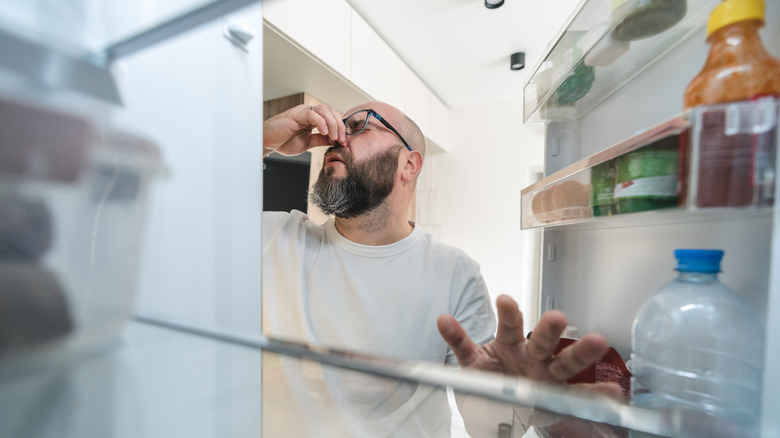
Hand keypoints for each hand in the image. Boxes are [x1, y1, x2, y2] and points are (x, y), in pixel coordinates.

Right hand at [263, 104, 346, 156]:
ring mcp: (303, 112)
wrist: (267, 143)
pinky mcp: (296, 114)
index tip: (344, 142)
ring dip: (333, 124)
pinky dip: (321, 123)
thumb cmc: (283, 142)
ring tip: (334, 137)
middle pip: (331, 112)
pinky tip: (324, 133)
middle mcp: (309, 113)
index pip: (332, 117)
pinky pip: (313, 114)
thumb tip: (333, 140)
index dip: (340, 128)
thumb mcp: (307, 143)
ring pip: (325, 111)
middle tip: (342, 140)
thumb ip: (320, 139)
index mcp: (312, 119)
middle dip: (339, 126)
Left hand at [438, 295, 622, 397]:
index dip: (508, 314)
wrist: (502, 404)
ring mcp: (548, 376)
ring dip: (581, 352)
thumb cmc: (491, 376)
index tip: (504, 299)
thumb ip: (459, 341)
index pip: (509, 326)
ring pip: (565, 363)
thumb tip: (442, 318)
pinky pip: (579, 396)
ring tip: (599, 340)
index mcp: (509, 345)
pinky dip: (596, 394)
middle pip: (542, 341)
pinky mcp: (560, 397)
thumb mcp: (471, 361)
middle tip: (556, 317)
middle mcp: (533, 356)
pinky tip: (614, 391)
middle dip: (549, 329)